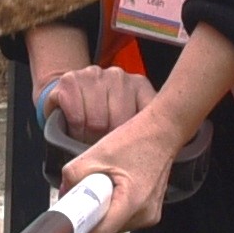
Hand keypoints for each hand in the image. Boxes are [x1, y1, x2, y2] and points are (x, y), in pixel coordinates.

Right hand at [33, 58, 154, 145]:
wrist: (70, 100)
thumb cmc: (104, 118)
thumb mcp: (131, 123)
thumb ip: (146, 132)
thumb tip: (163, 158)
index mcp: (139, 86)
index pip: (145, 118)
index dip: (133, 141)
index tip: (128, 150)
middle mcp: (119, 76)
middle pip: (118, 124)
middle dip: (109, 142)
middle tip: (104, 146)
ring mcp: (94, 74)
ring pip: (96, 121)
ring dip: (89, 136)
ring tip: (89, 137)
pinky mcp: (70, 80)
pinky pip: (76, 114)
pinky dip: (74, 127)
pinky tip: (76, 126)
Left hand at [52, 33, 233, 232]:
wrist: (163, 131)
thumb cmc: (136, 139)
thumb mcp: (97, 153)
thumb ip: (73, 176)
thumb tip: (65, 194)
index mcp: (132, 202)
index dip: (83, 225)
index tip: (76, 213)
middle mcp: (145, 215)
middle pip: (105, 230)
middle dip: (93, 211)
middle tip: (93, 186)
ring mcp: (150, 215)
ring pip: (114, 224)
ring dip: (105, 207)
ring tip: (110, 182)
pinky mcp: (151, 212)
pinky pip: (124, 217)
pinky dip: (116, 205)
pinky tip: (120, 185)